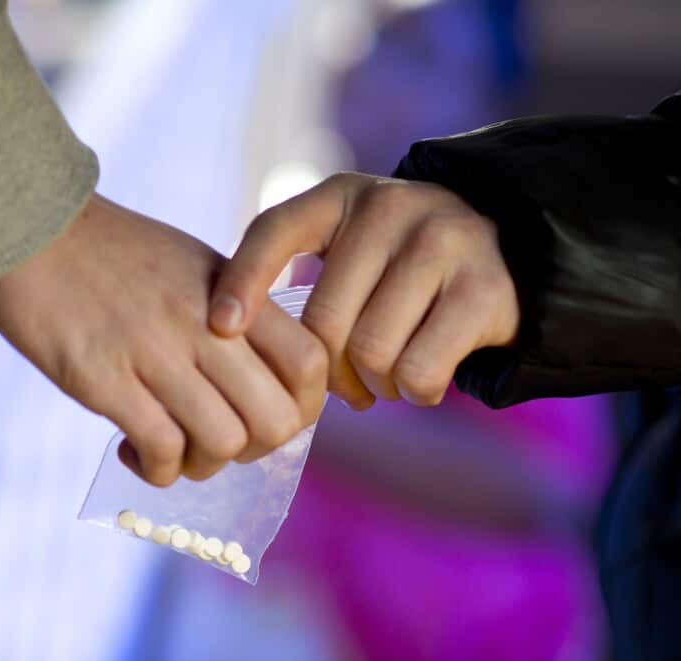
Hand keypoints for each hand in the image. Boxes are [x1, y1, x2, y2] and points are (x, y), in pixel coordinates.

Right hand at [0, 193, 326, 485]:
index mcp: (232, 290)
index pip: (309, 362)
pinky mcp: (103, 379)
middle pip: (275, 418)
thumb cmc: (106, 252)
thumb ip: (232, 311)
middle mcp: (204, 322)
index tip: (266, 417)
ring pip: (222, 442)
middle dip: (253, 450)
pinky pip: (161, 449)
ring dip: (202, 465)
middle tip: (217, 442)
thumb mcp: (189, 263)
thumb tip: (260, 379)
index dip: (303, 407)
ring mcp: (154, 351)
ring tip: (172, 451)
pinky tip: (133, 453)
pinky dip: (157, 469)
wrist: (27, 229)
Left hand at [207, 172, 518, 408]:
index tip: (220, 327)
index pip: (275, 231)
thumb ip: (294, 271)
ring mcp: (443, 242)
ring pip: (371, 352)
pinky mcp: (484, 289)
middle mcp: (392, 207)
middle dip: (326, 371)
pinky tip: (418, 381)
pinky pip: (418, 371)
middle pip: (325, 320)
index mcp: (342, 196)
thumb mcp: (347, 247)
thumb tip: (225, 333)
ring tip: (381, 380)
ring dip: (372, 386)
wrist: (514, 252)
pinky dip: (413, 392)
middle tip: (342, 385)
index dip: (242, 281)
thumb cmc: (399, 267)